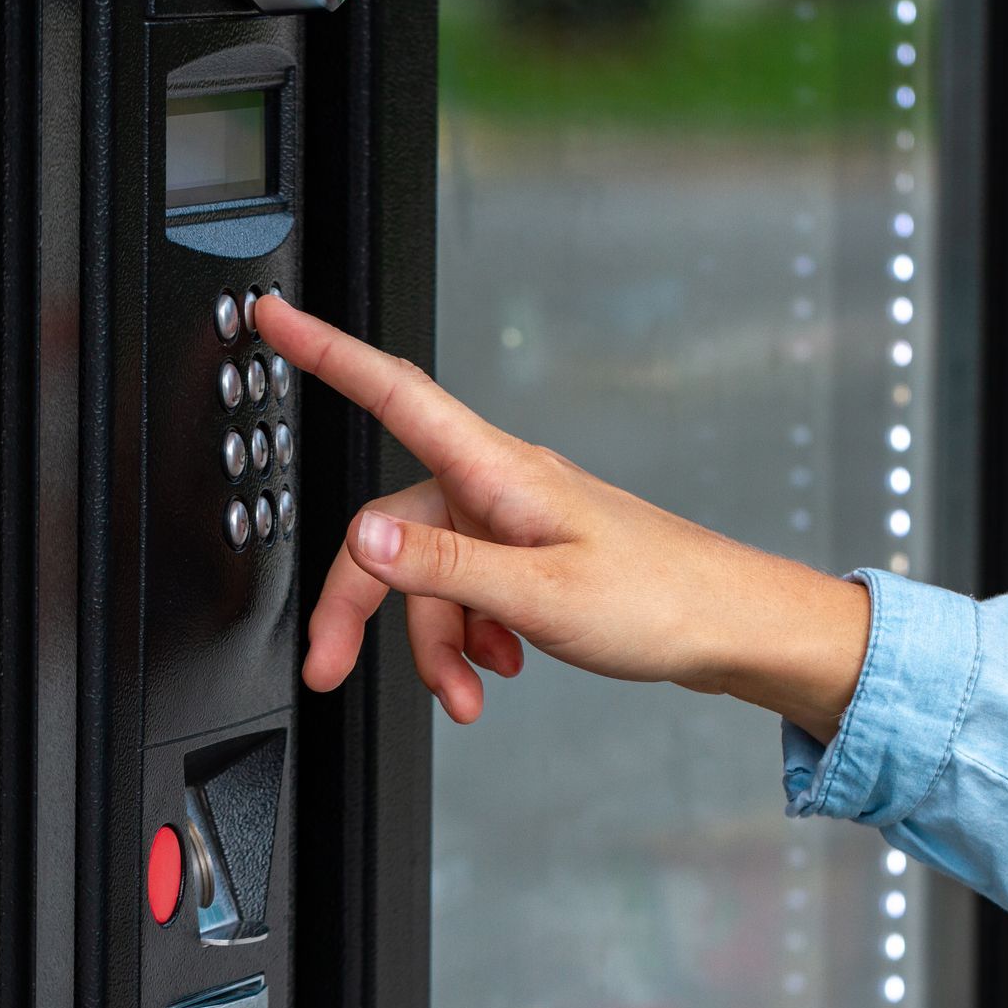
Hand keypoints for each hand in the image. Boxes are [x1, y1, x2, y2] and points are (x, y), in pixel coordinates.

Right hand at [255, 297, 870, 738]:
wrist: (732, 628)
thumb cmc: (663, 600)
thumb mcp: (542, 593)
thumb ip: (446, 567)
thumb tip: (367, 536)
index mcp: (498, 471)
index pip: (394, 393)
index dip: (326, 351)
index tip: (275, 315)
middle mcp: (499, 485)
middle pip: (391, 527)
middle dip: (360, 604)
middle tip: (331, 665)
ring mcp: (515, 520)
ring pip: (430, 574)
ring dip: (435, 642)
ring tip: (469, 692)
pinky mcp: (532, 554)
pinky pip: (468, 590)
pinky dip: (470, 636)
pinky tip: (500, 667)